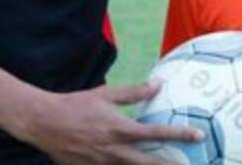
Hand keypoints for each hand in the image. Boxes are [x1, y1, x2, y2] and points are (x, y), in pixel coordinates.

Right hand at [20, 82, 203, 164]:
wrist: (43, 122)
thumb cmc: (76, 105)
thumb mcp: (106, 94)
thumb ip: (134, 92)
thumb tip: (158, 85)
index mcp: (120, 129)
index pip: (156, 133)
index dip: (179, 135)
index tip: (198, 135)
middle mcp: (114, 150)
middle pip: (150, 164)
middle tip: (190, 164)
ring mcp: (102, 164)